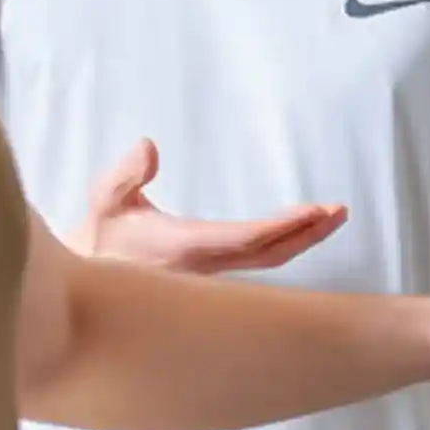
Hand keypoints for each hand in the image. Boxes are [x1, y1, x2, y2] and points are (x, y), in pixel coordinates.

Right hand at [73, 137, 347, 273]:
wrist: (91, 283)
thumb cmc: (102, 237)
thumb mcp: (105, 199)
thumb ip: (126, 173)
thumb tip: (149, 147)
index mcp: (186, 248)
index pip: (246, 238)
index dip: (282, 227)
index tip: (314, 211)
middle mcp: (205, 268)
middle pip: (269, 256)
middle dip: (306, 234)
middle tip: (338, 211)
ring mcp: (211, 276)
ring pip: (266, 262)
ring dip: (301, 240)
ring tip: (330, 217)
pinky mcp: (212, 277)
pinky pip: (257, 263)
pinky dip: (283, 245)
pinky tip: (300, 232)